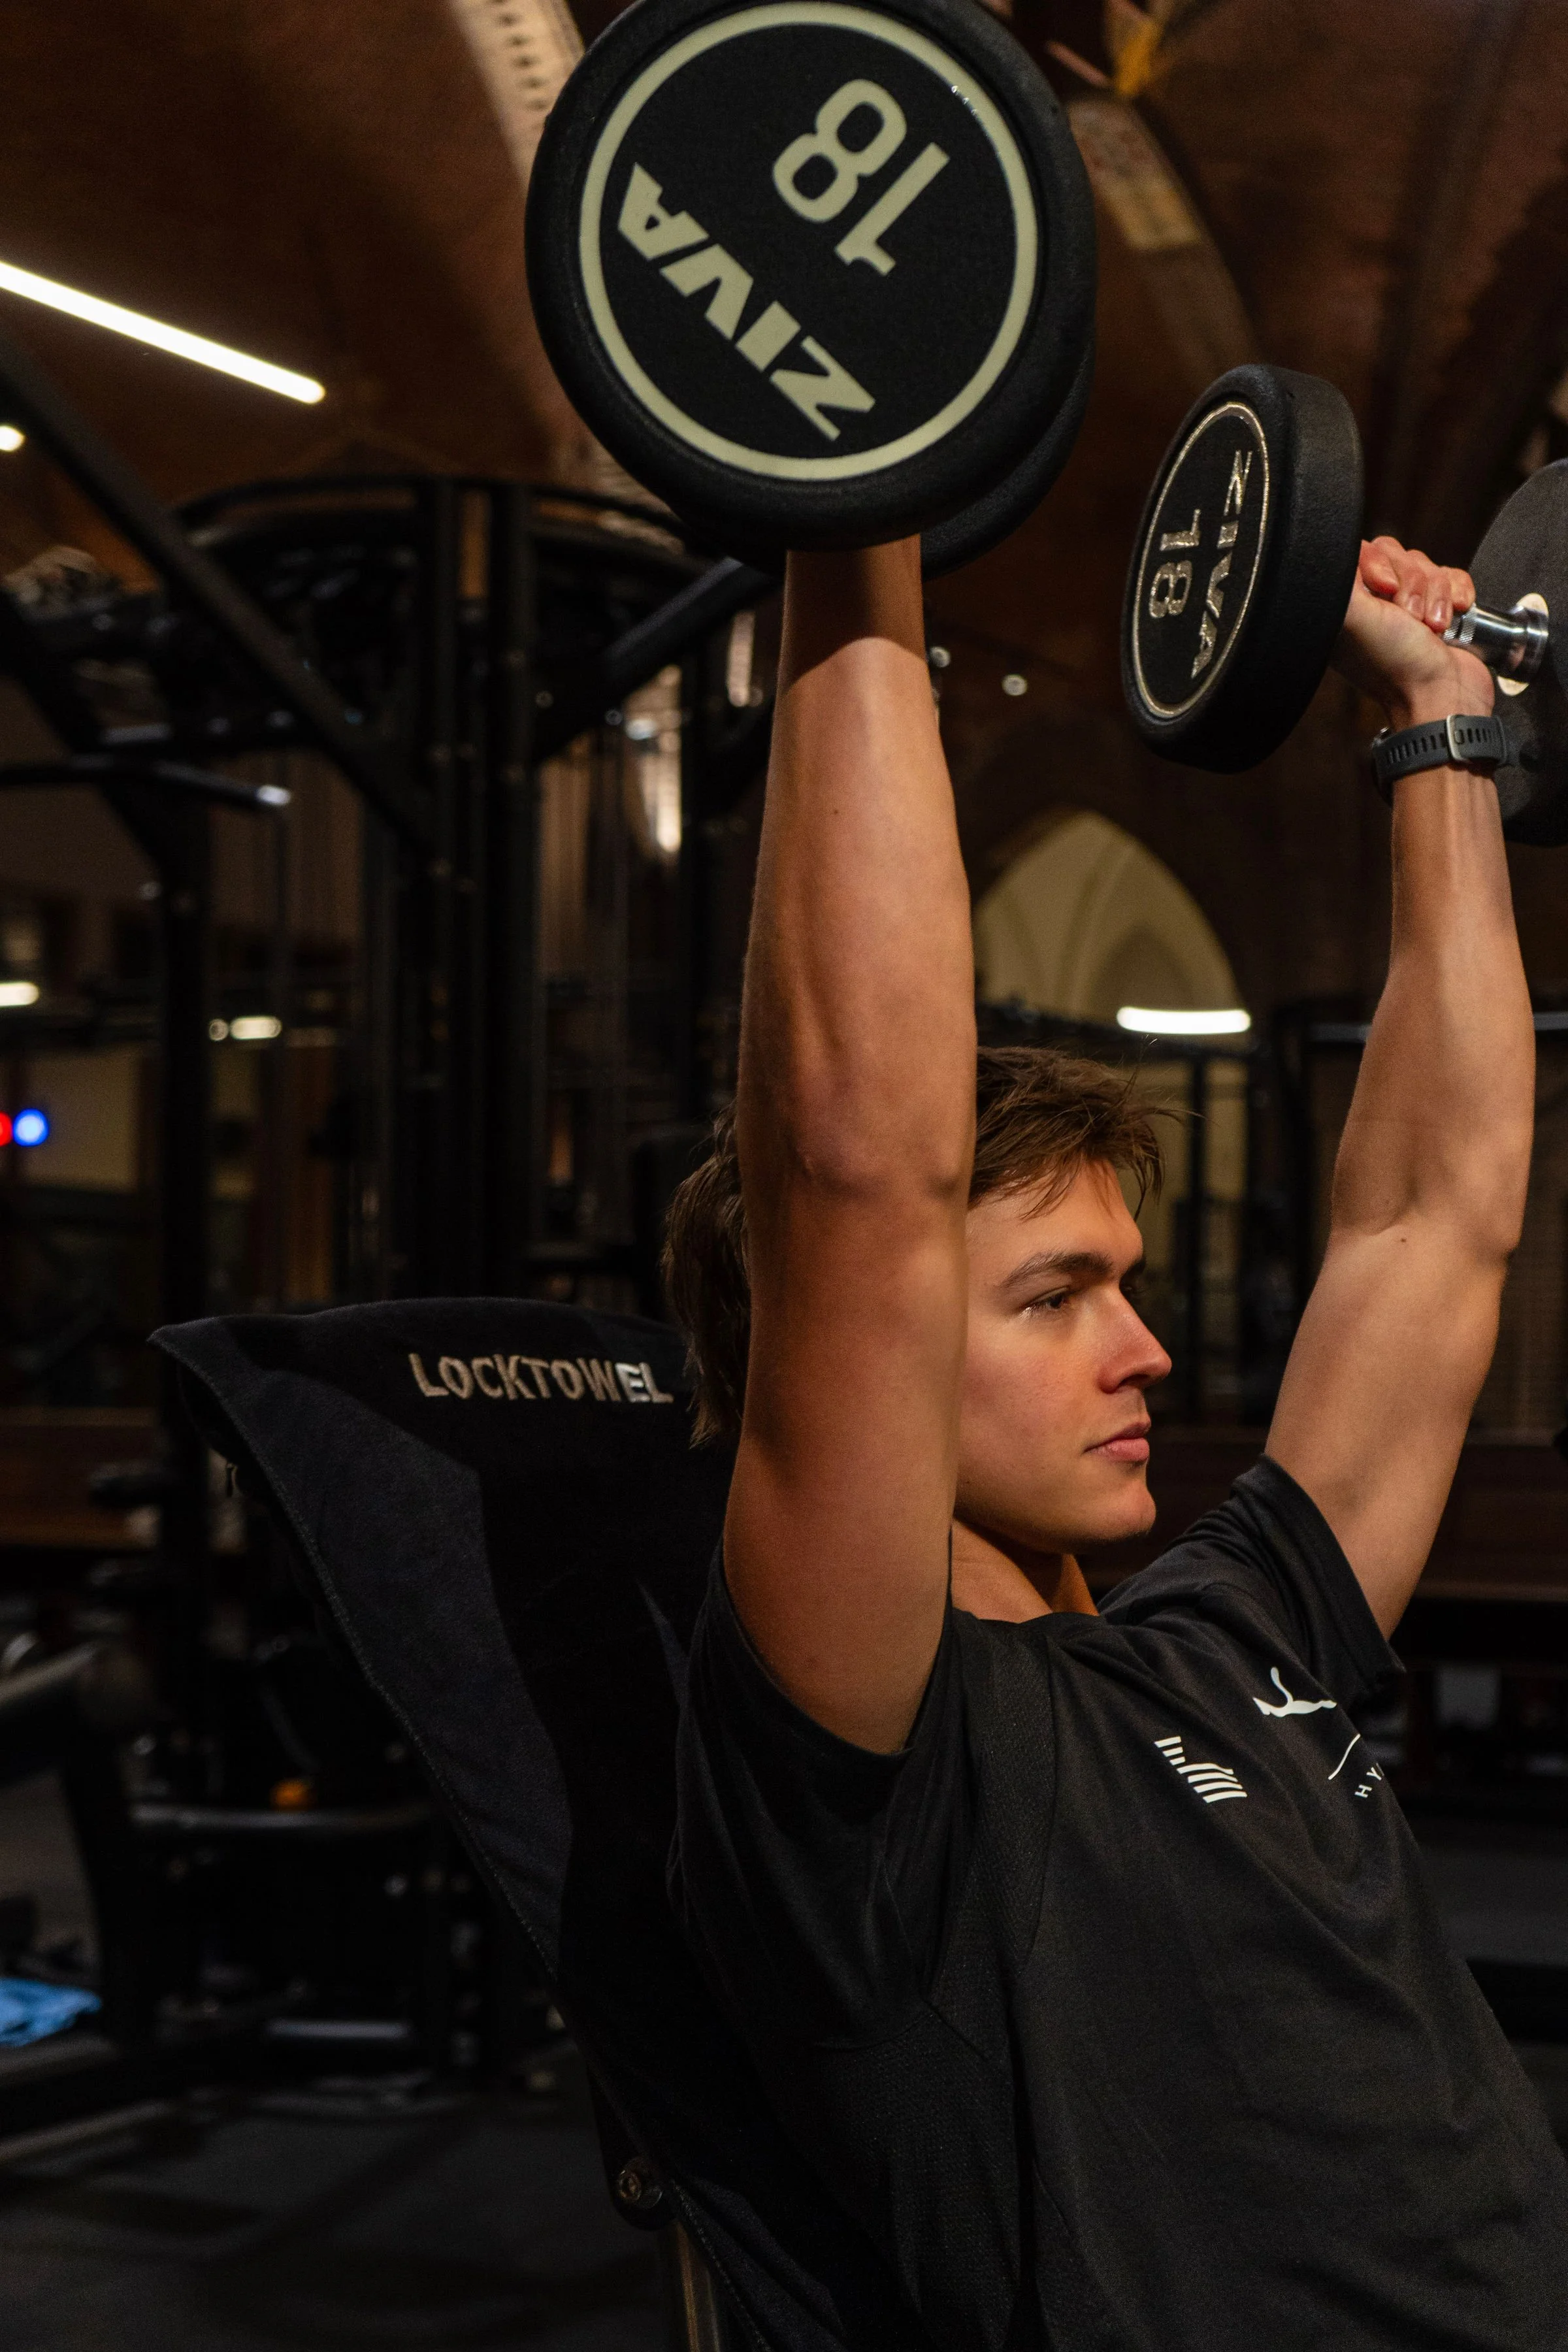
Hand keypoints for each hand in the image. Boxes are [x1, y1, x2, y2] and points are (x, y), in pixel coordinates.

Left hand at [1331, 537, 1493, 729]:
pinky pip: (1452, 576)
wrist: (1444, 696)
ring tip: (1432, 627)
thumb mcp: (1357, 618)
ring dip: (1435, 595)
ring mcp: (1409, 607)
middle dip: (1412, 583)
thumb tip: (1331, 555)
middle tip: (1410, 618)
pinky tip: (1453, 620)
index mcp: (1347, 607)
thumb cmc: (1399, 666)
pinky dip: (1457, 595)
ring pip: (1426, 565)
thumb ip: (1339, 581)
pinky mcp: (1441, 608)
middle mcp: (1374, 606)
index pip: (1361, 553)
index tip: (1384, 589)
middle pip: (1396, 554)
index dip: (1379, 564)